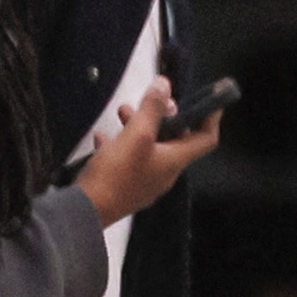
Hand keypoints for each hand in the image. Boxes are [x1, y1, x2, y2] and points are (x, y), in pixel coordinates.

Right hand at [70, 82, 223, 224]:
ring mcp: (143, 180)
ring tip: (122, 110)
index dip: (210, 117)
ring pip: (148, 146)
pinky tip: (102, 136)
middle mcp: (164, 172)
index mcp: (174, 161)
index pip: (205, 139)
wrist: (85, 211)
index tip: (210, 98)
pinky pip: (127, 158)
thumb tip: (165, 86)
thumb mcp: (137, 135)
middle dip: (165, 115)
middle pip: (175, 139)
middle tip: (154, 98)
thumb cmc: (117, 173)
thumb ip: (152, 109)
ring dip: (139, 125)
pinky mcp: (123, 185)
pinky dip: (119, 143)